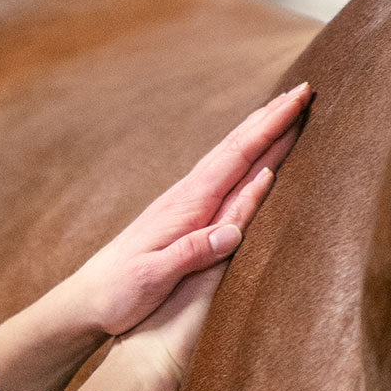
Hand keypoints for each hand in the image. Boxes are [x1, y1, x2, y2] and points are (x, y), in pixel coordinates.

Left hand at [0, 81, 311, 390]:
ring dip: (258, 131)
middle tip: (304, 90)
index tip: (298, 102)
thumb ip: (191, 253)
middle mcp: (187, 196)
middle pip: (237, 147)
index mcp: (187, 207)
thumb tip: (233, 231)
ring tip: (283, 111)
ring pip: (229, 156)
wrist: (86, 299)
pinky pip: (222, 176)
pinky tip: (249, 156)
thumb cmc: (118, 293)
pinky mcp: (183, 215)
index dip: (271, 129)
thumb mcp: (152, 278)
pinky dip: (243, 157)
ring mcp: (184, 203)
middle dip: (271, 117)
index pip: (237, 158)